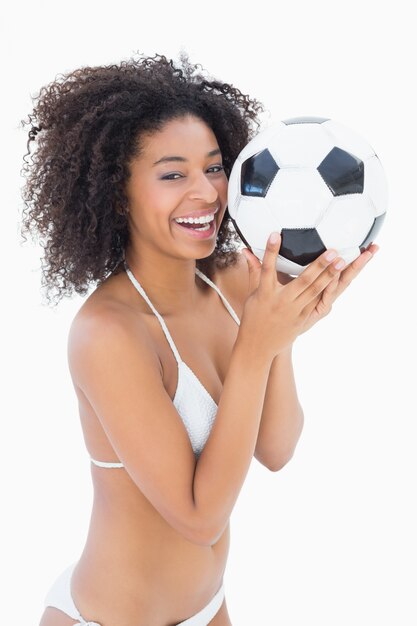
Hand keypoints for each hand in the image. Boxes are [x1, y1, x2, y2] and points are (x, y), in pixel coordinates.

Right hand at [240, 235, 378, 356]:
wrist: (258, 347)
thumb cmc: (253, 318)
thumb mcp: (252, 294)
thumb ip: (254, 271)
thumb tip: (245, 251)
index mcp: (265, 293)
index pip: (267, 268)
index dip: (270, 251)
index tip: (275, 235)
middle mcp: (281, 301)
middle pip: (302, 281)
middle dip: (318, 265)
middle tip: (332, 251)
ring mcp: (294, 311)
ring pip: (314, 291)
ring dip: (329, 276)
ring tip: (341, 261)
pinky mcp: (302, 319)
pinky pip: (317, 302)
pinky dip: (327, 291)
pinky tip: (337, 280)